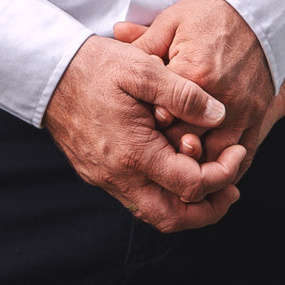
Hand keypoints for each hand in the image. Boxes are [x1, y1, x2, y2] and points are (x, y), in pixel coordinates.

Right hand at [42, 36, 247, 232]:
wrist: (47, 72)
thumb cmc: (95, 66)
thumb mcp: (144, 68)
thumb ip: (184, 93)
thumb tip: (218, 116)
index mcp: (134, 153)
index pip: (190, 186)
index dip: (223, 174)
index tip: (237, 151)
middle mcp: (118, 176)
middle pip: (171, 218)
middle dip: (208, 210)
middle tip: (231, 189)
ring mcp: (105, 179)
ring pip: (153, 213)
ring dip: (185, 206)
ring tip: (211, 181)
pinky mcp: (97, 173)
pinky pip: (137, 199)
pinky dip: (163, 194)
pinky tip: (177, 169)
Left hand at [112, 0, 275, 169]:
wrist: (259, 7)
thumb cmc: (211, 12)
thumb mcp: (171, 22)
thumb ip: (143, 42)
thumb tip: (113, 39)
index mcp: (193, 73)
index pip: (161, 119)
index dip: (146, 130)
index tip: (137, 130)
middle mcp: (220, 97)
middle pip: (187, 143)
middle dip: (168, 153)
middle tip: (152, 156)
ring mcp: (243, 108)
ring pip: (215, 156)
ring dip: (196, 164)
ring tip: (178, 165)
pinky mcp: (259, 112)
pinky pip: (244, 152)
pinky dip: (226, 165)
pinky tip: (209, 167)